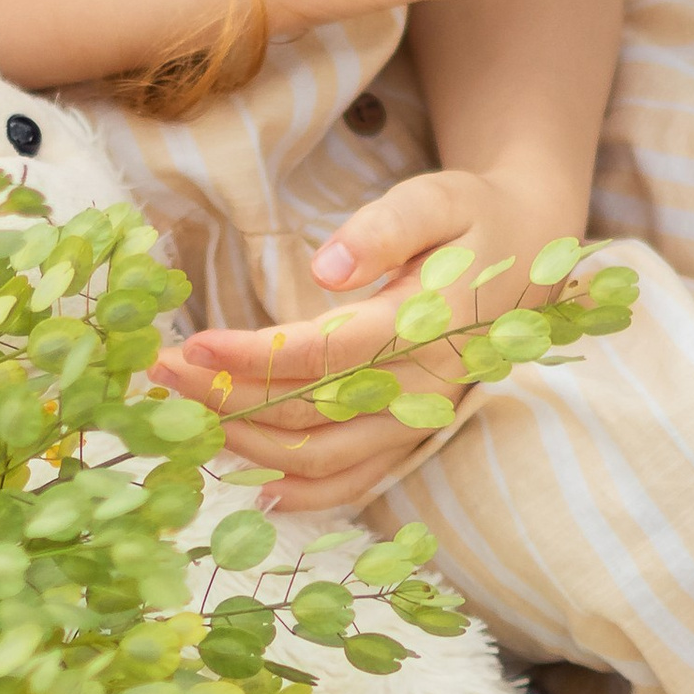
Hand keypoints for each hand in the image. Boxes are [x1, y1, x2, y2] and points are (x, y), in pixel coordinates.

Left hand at [152, 166, 578, 512]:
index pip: (325, 355)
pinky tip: (253, 485)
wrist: (529, 253)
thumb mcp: (438, 198)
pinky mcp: (412, 434)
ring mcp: (417, 419)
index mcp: (425, 325)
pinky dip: (304, 495)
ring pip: (321, 458)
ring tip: (184, 412)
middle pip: (308, 414)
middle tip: (163, 371)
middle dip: (225, 398)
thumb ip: (385, 228)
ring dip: (245, 445)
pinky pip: (356, 483)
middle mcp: (421, 386)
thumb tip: (325, 267)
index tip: (194, 343)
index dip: (253, 356)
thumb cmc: (473, 218)